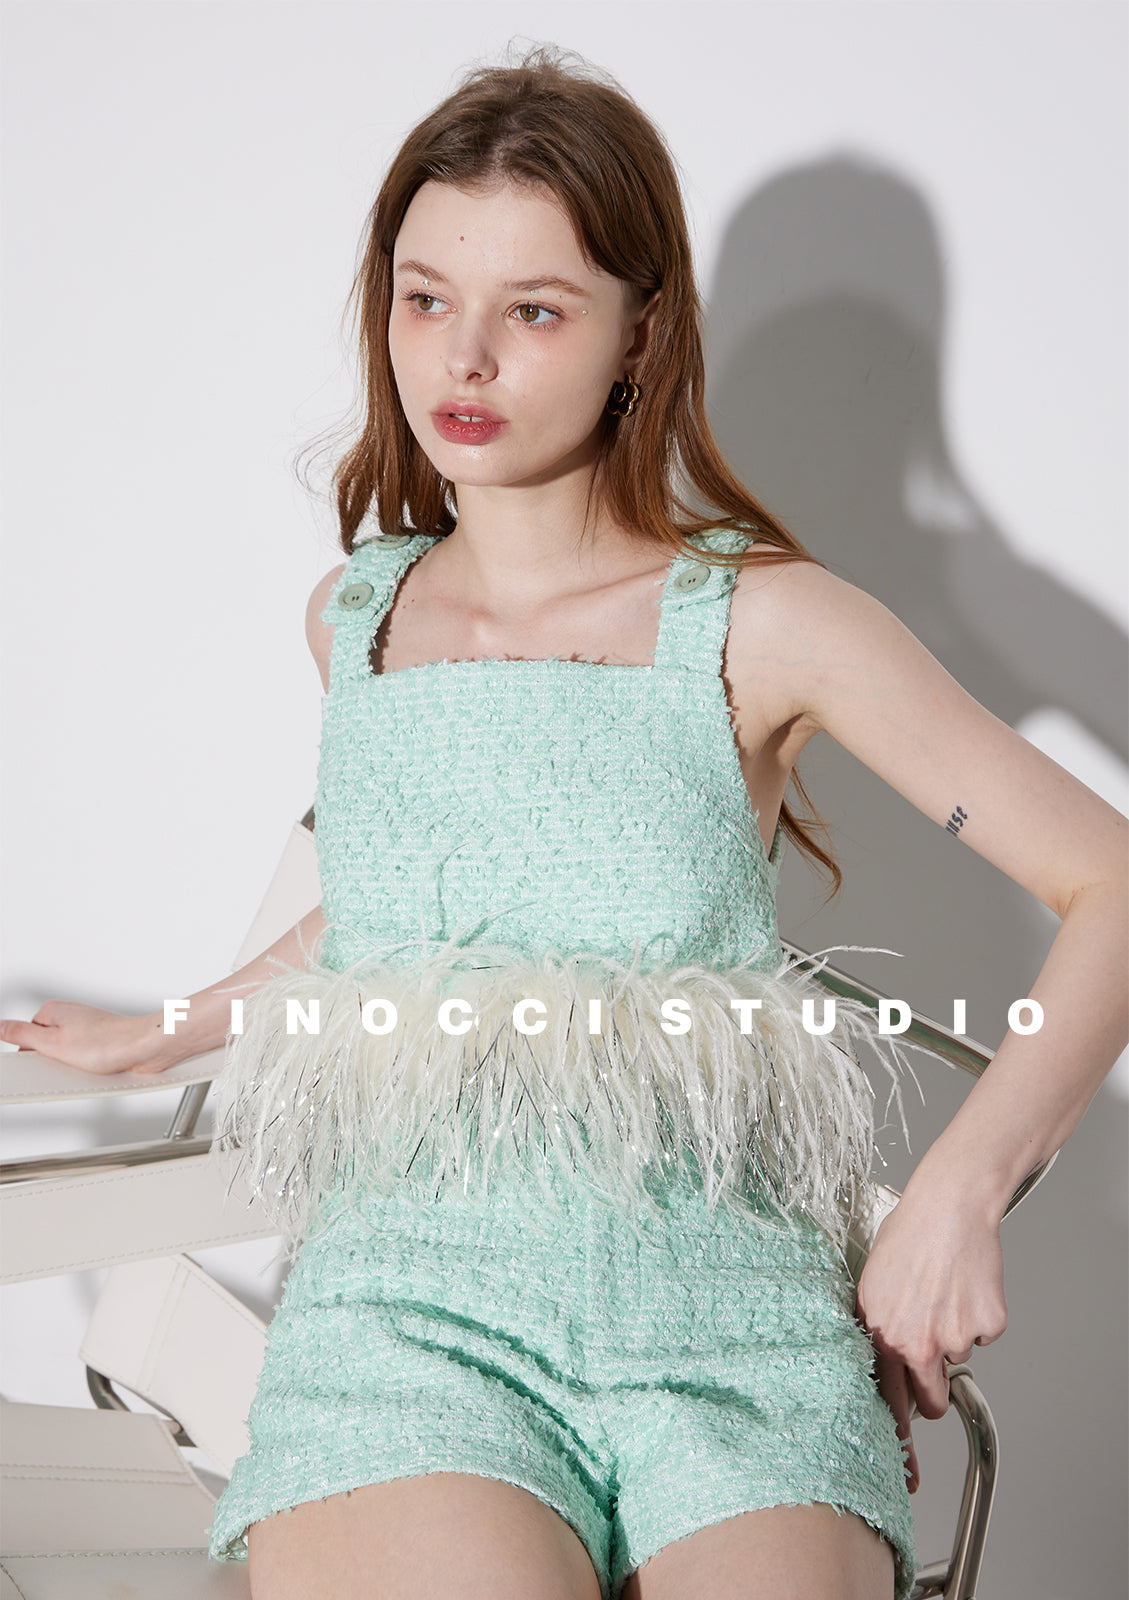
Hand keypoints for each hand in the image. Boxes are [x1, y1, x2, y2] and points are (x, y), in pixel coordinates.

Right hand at [0, 1000, 184, 1075]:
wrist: (144, 1047)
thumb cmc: (107, 1042)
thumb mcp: (52, 1042)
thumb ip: (22, 1034)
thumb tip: (0, 1027)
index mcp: (53, 1011)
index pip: (26, 1037)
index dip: (30, 1056)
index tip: (37, 1066)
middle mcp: (70, 1017)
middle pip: (46, 1047)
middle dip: (51, 1061)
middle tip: (63, 1067)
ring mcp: (87, 1029)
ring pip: (66, 1055)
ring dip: (71, 1066)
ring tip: (83, 1069)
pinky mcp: (102, 1042)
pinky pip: (85, 1058)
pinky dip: (87, 1067)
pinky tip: (94, 1071)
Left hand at [854, 1175, 1008, 1494]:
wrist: (949, 1207)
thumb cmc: (908, 1235)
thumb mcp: (870, 1282)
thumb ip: (874, 1327)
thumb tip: (873, 1359)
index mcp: (882, 1334)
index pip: (887, 1402)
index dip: (898, 1436)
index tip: (902, 1463)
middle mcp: (916, 1342)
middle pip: (932, 1400)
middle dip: (932, 1389)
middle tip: (932, 1354)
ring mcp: (954, 1336)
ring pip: (957, 1360)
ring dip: (954, 1339)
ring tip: (943, 1295)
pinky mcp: (986, 1326)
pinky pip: (984, 1337)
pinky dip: (979, 1318)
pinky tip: (966, 1287)